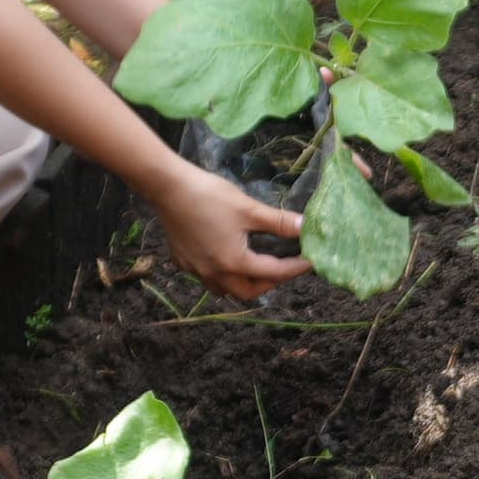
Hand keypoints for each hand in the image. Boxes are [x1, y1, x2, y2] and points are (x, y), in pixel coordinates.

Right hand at [150, 159, 308, 300]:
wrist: (168, 187)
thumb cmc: (209, 196)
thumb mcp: (249, 208)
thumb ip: (279, 222)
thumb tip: (305, 227)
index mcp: (234, 263)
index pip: (273, 273)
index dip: (295, 268)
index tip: (310, 262)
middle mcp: (214, 273)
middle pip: (247, 291)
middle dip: (269, 283)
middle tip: (283, 267)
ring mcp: (195, 270)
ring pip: (224, 289)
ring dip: (243, 283)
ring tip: (255, 267)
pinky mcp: (182, 261)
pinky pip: (206, 277)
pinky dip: (221, 274)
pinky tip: (224, 257)